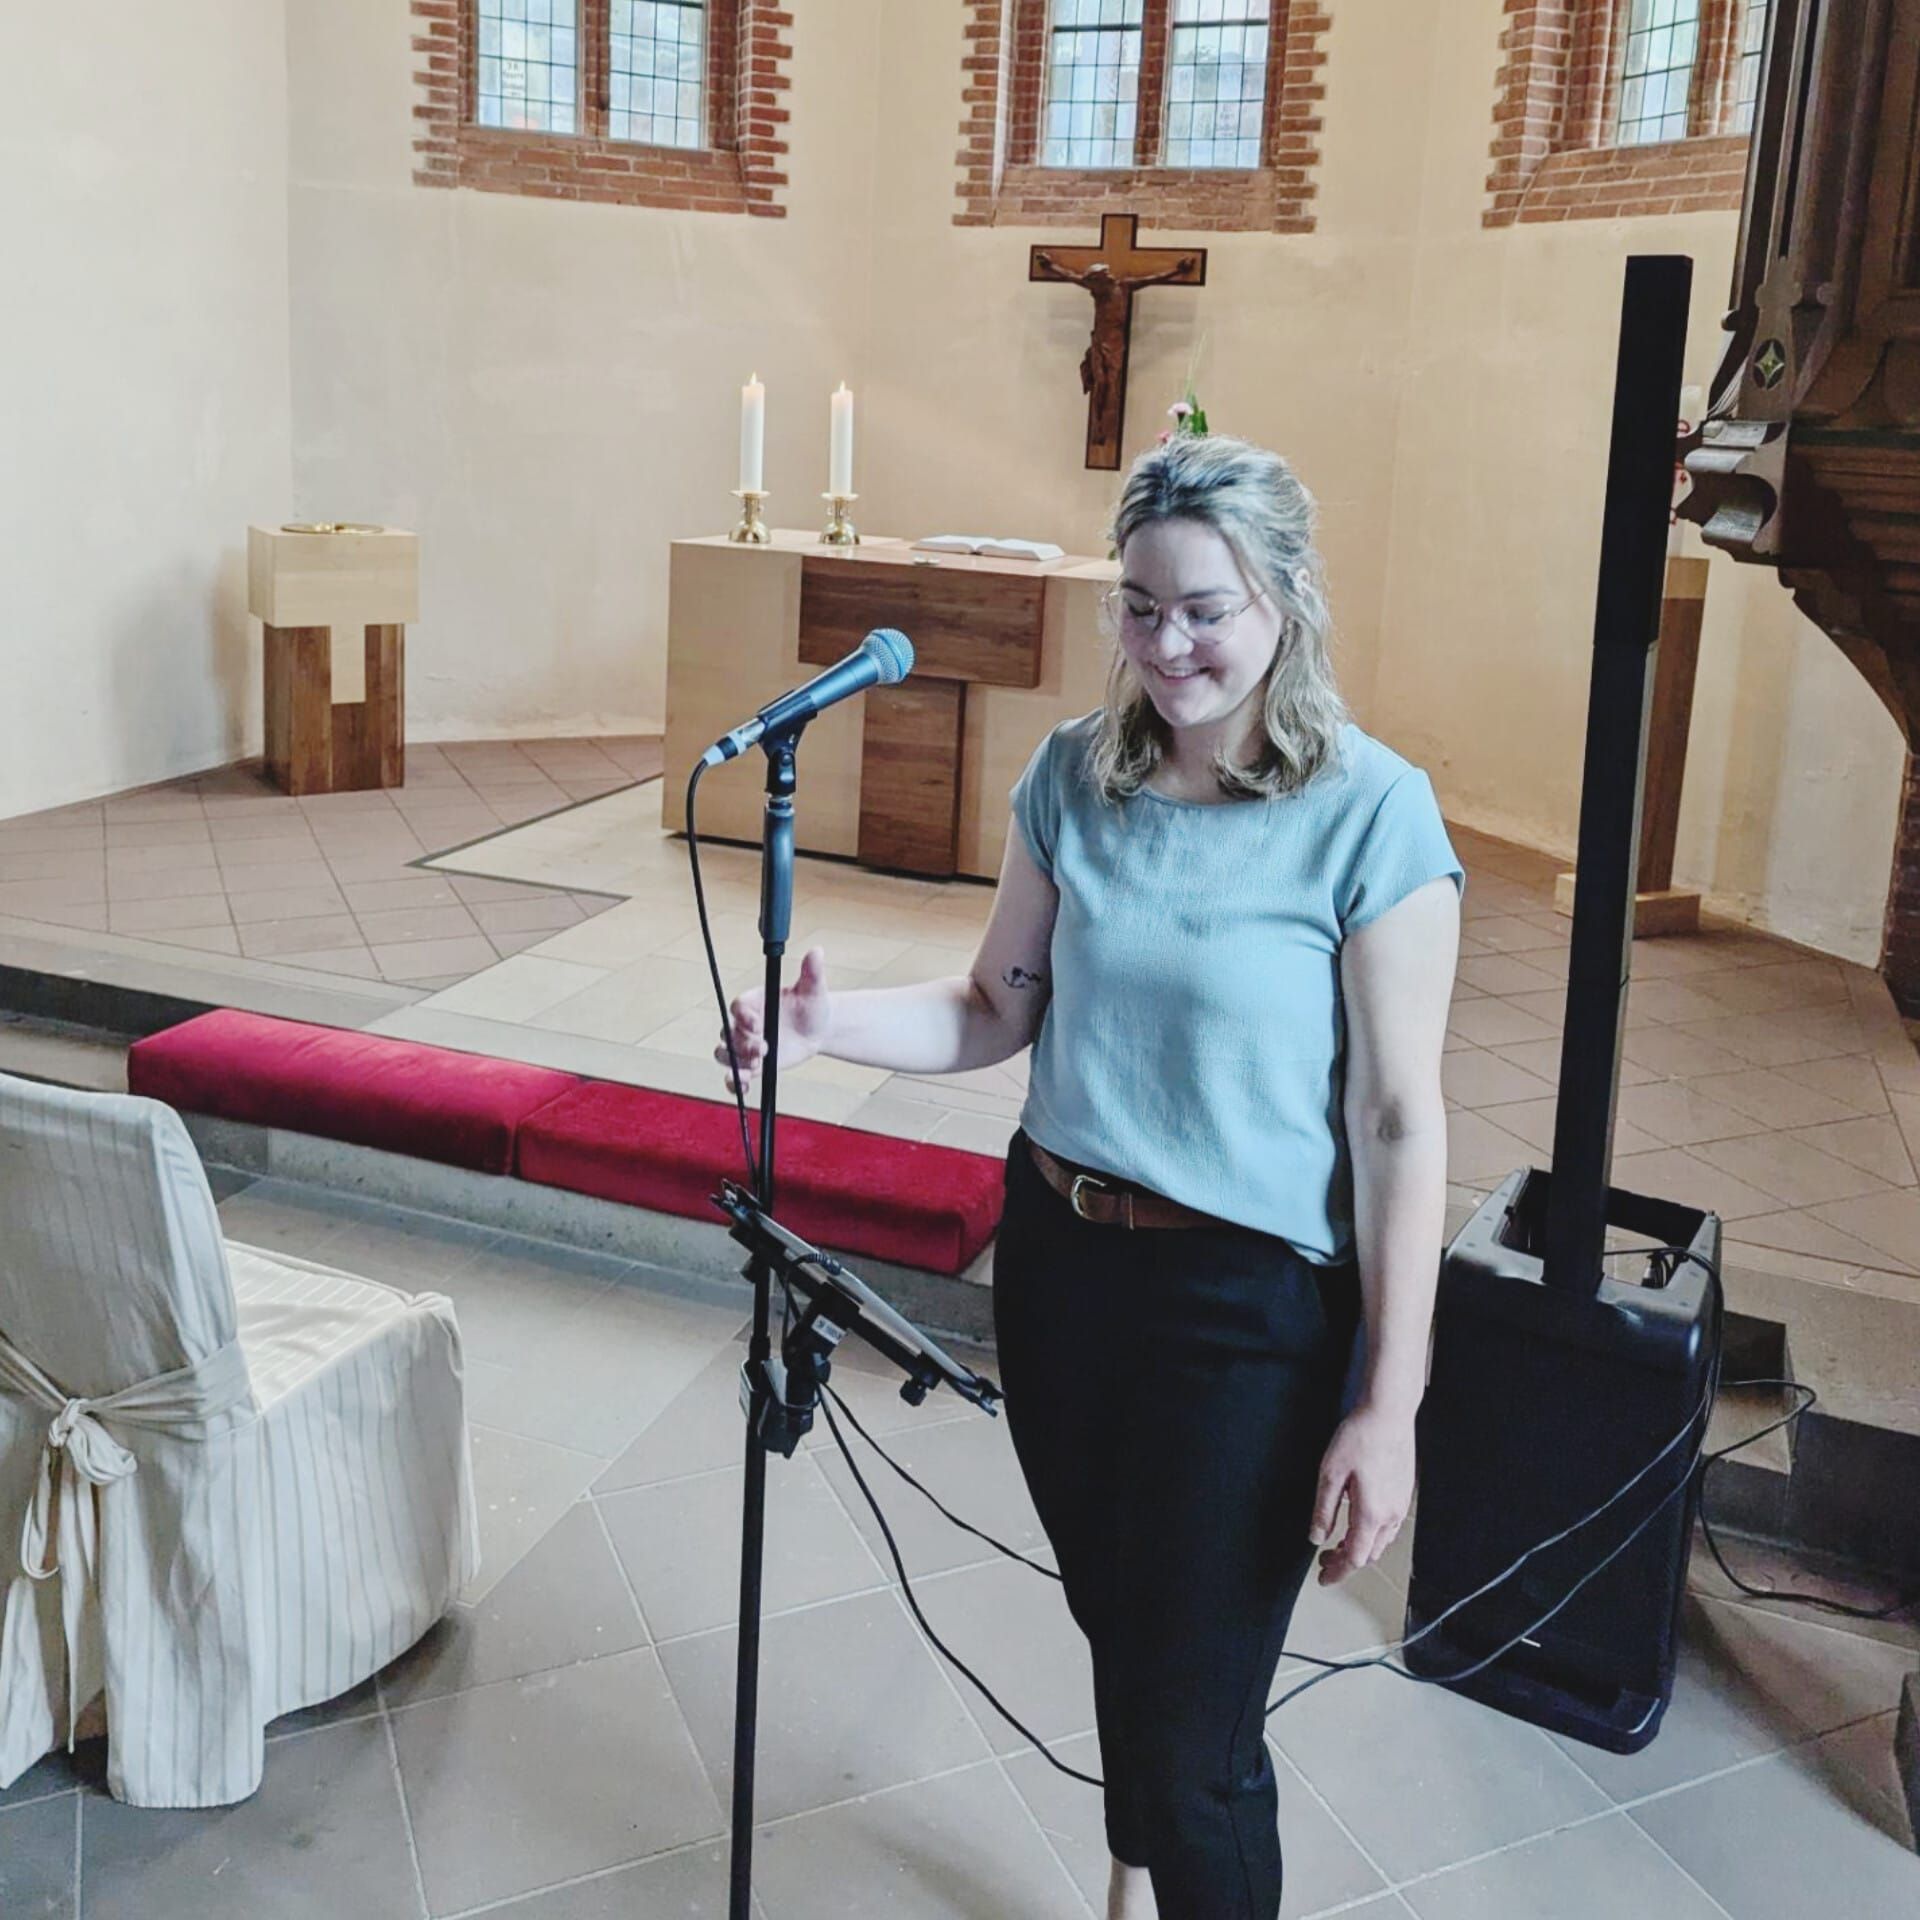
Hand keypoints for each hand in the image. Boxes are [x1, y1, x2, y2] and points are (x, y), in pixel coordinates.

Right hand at [715, 945, 832, 1094]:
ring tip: (757, 1065)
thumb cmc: (811, 1006)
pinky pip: (735, 1075)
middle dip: (741, 1044)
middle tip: (763, 1048)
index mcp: (753, 1002)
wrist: (817, 1029)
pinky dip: (734, 1082)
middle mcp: (744, 1024)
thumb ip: (811, 972)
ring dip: (736, 1063)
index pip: (737, 1008)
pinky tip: (744, 1085)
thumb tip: (817, 951)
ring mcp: (745, 1045)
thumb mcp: (813, 990)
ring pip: (726, 1055)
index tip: (757, 1024)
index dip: (742, 1017)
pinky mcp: (752, 1064)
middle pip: (727, 1034)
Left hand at [1309, 1401, 1414, 1585]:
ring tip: (1338, 1542)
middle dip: (1346, 1561)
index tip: (1323, 1579)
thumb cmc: (1359, 1437)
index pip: (1355, 1557)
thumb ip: (1323, 1510)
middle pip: (1369, 1553)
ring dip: (1360, 1547)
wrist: (1389, 1413)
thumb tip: (1316, 1538)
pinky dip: (1371, 1533)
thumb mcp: (1330, 1473)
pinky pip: (1389, 1525)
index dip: (1338, 1572)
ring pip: (1381, 1541)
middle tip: (1324, 1559)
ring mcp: (1401, 1504)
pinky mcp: (1404, 1492)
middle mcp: (1391, 1514)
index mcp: (1371, 1513)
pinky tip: (1357, 1520)